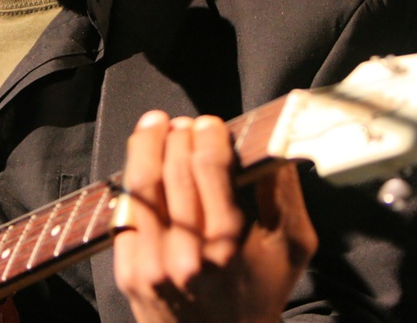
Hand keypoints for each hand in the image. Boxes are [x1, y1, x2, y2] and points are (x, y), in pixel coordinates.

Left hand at [113, 111, 317, 321]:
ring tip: (155, 126)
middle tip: (184, 123)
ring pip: (141, 185)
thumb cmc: (259, 293)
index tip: (210, 124)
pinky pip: (125, 210)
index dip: (207, 136)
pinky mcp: (128, 271)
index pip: (208, 167)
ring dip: (146, 146)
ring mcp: (151, 264)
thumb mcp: (291, 248)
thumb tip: (272, 141)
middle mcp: (186, 255)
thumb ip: (286, 193)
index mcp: (229, 246)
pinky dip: (131, 179)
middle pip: (172, 170)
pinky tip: (140, 162)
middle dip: (177, 136)